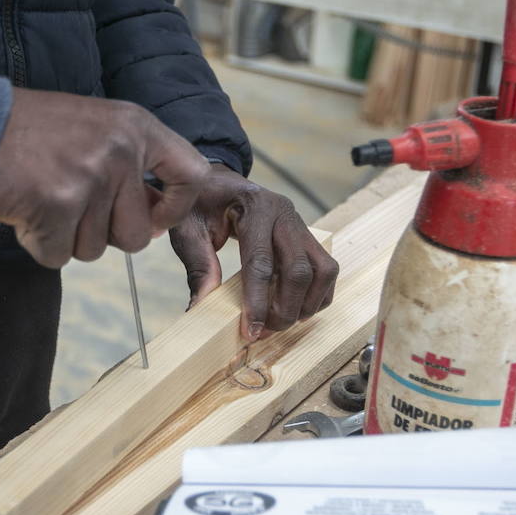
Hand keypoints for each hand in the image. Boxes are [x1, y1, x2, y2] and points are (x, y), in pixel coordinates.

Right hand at [0, 89, 209, 267]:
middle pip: (136, 235)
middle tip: (70, 206)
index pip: (191, 175)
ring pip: (94, 250)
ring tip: (42, 199)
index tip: (153, 219)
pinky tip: (24, 211)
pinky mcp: (57, 205)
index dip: (176, 208)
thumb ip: (128, 165)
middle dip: (103, 235)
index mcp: (136, 127)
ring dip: (65, 237)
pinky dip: (38, 243)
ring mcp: (90, 179)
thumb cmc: (29, 130)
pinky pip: (57, 255)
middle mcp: (120, 152)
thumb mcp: (95, 127)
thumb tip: (156, 219)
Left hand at [169, 164, 338, 340]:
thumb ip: (199, 266)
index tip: (251, 331)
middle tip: (264, 332)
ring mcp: (301, 224)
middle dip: (285, 309)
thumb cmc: (201, 203)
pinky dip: (316, 295)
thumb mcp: (189, 229)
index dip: (257, 302)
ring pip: (323, 271)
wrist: (218, 182)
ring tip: (281, 322)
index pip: (261, 262)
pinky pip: (326, 270)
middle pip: (299, 270)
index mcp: (255, 207)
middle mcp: (285, 214)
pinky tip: (294, 307)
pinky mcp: (307, 236)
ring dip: (307, 304)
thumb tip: (201, 307)